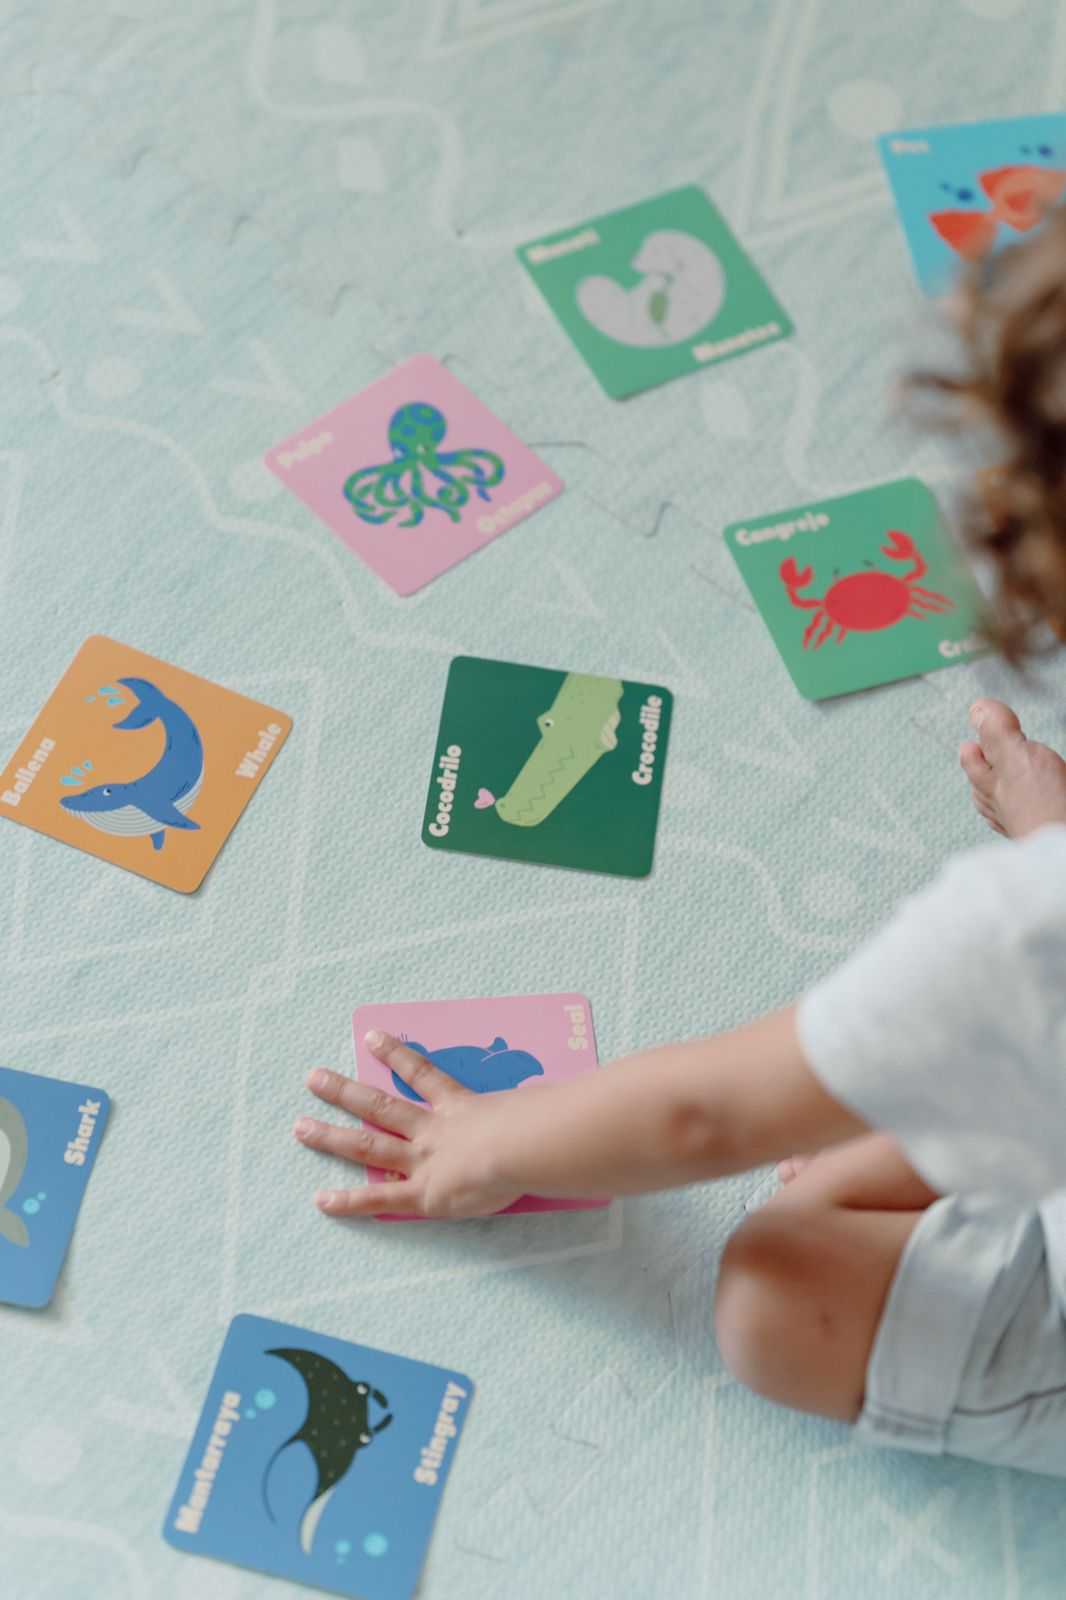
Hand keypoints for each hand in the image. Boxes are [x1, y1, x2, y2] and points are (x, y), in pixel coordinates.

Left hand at [293, 1031, 524, 1218]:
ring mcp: (423, 1161)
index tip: (371, 1037)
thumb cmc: (539, 1122)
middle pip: (380, 1106)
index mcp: (459, 1107)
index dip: (397, 1055)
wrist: (523, 1146)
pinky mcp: (422, 1194)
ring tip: (300, 1127)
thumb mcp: (536, 1102)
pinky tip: (321, 1201)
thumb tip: (553, 1099)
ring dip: (332, 1137)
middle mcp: (432, 1131)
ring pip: (369, 1146)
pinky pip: (380, 1198)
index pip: (422, 1074)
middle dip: (344, 1092)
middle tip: (313, 1078)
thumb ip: (534, 1101)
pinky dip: (350, 1201)